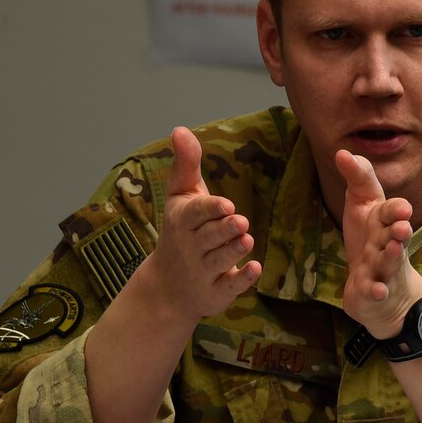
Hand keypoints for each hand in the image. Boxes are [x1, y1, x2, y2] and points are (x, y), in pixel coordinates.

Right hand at [130, 127, 260, 321]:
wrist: (166, 288)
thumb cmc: (181, 232)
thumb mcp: (180, 197)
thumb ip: (185, 164)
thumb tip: (179, 129)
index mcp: (183, 222)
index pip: (196, 214)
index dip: (210, 209)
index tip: (226, 204)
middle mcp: (191, 248)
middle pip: (210, 237)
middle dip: (225, 230)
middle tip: (240, 221)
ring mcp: (203, 273)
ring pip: (220, 261)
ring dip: (234, 251)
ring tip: (245, 238)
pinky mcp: (216, 293)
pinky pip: (230, 287)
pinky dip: (242, 280)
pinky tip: (255, 269)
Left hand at [336, 148, 421, 336]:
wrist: (378, 285)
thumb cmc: (370, 238)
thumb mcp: (362, 204)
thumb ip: (357, 178)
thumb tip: (342, 151)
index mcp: (385, 221)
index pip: (392, 212)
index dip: (397, 210)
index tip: (403, 208)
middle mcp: (388, 243)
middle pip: (397, 237)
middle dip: (401, 232)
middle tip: (404, 227)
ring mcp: (383, 269)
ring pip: (389, 262)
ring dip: (392, 256)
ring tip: (394, 249)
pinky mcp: (373, 290)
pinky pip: (375, 290)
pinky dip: (376, 290)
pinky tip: (376, 290)